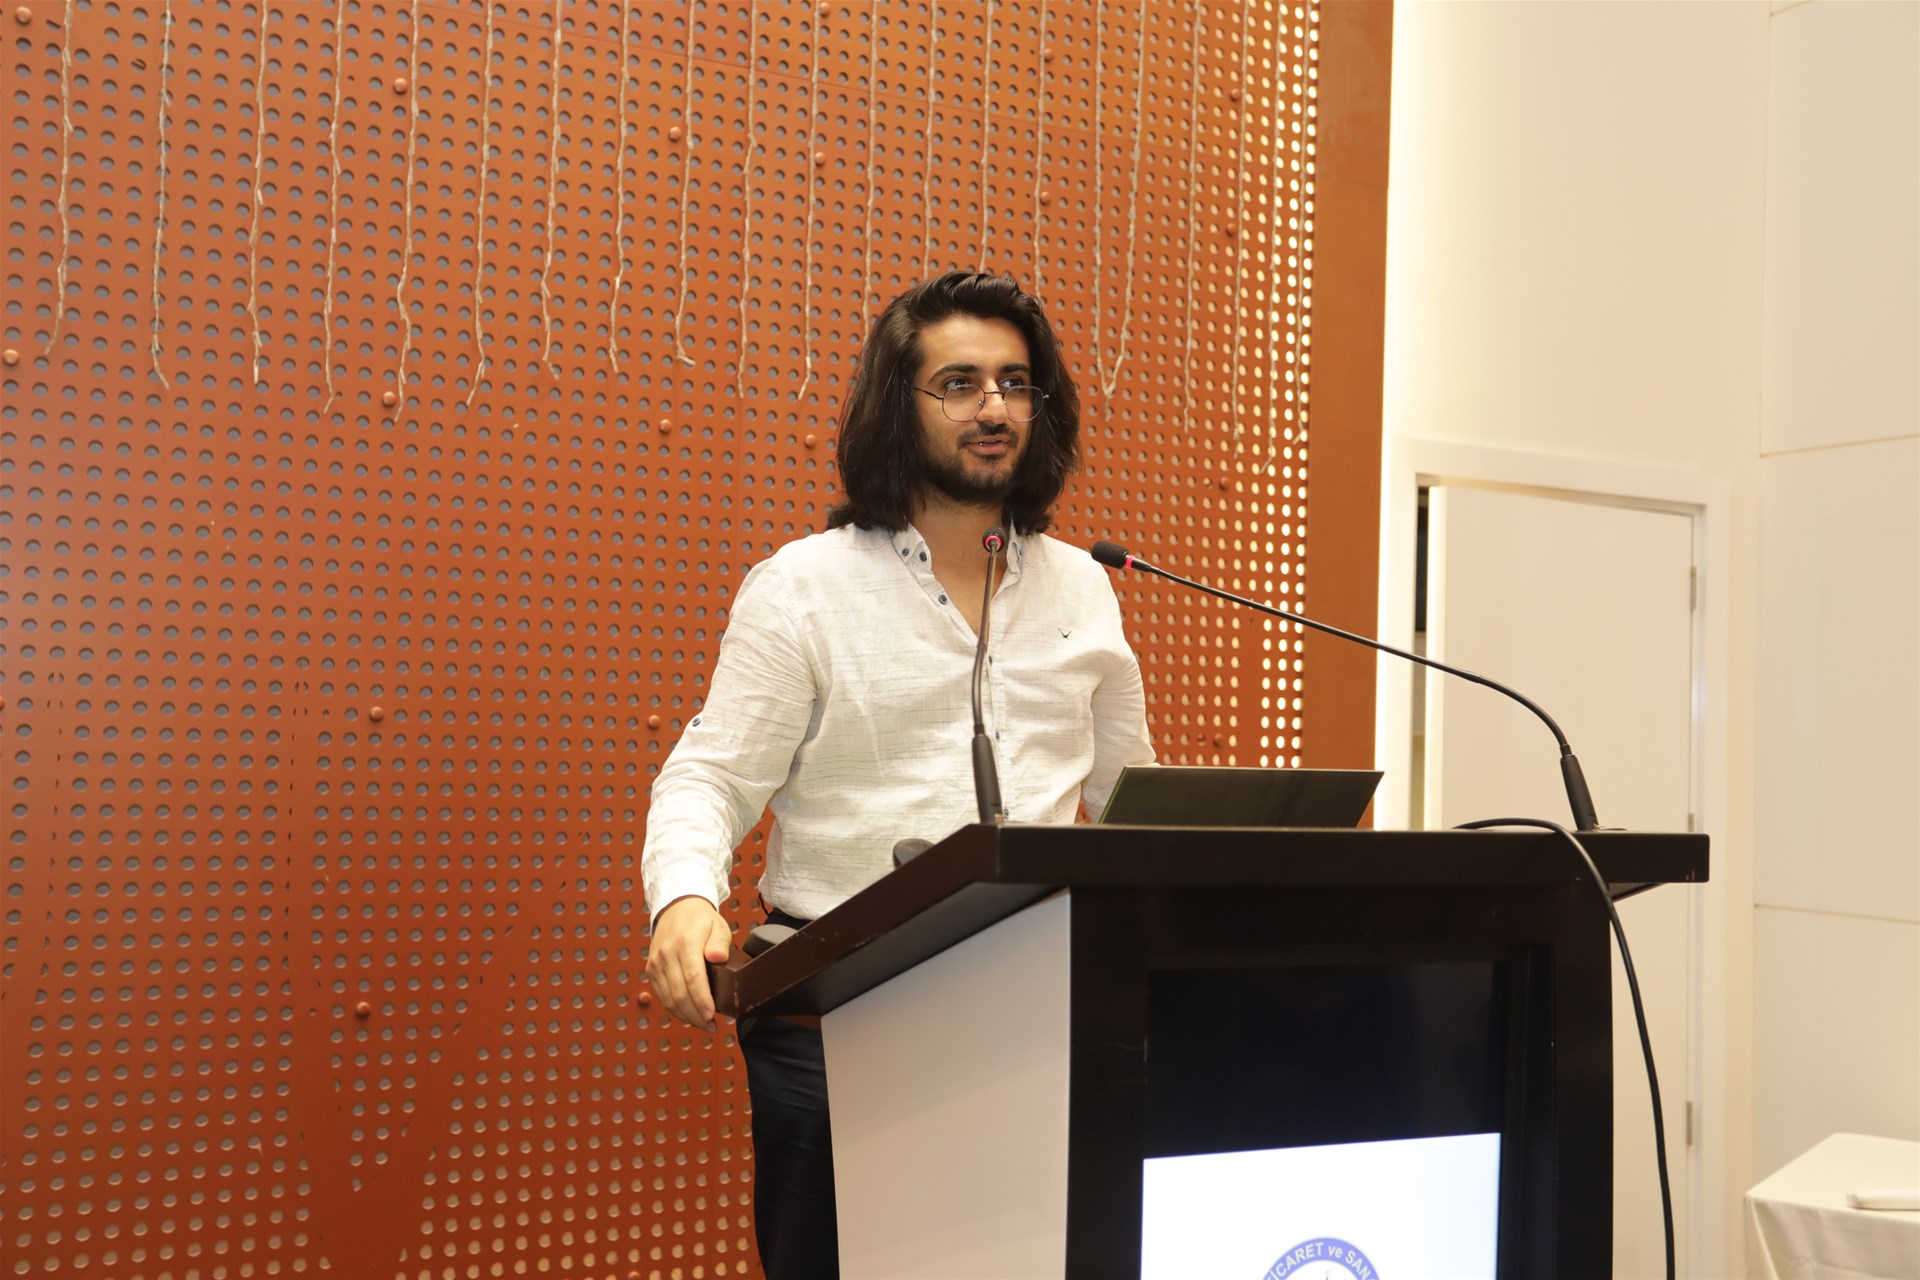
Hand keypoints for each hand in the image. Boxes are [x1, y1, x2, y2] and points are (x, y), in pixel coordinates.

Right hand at [645, 896, 733, 1031]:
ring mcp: (656, 963)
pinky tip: (689, 1015)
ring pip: (668, 999)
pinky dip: (675, 1009)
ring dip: (686, 1016)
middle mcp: (667, 954)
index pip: (693, 978)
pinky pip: (662, 995)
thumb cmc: (701, 920)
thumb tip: (718, 957)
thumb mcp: (718, 925)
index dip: (702, 1000)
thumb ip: (720, 942)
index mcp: (685, 943)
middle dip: (696, 1015)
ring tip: (703, 1024)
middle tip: (711, 1026)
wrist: (677, 908)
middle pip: (679, 993)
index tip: (711, 1015)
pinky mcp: (651, 969)